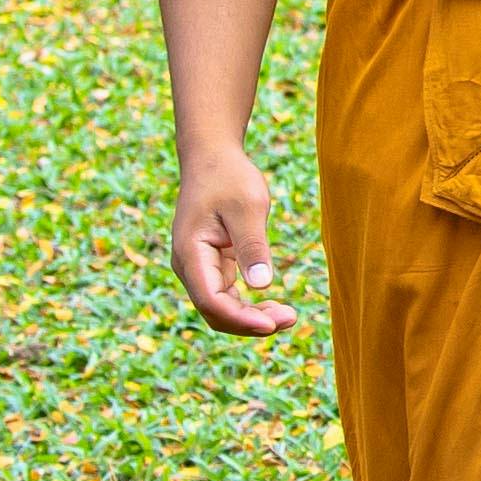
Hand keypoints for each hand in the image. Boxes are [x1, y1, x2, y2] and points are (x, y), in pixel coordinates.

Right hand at [175, 152, 300, 334]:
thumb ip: (252, 246)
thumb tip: (261, 284)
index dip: (240, 318)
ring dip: (251, 317)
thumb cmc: (228, 177)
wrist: (212, 157)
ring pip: (221, 308)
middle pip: (214, 311)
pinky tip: (273, 306)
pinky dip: (249, 305)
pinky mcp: (211, 265)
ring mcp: (199, 268)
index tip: (272, 324)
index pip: (210, 301)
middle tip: (290, 319)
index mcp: (191, 253)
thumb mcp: (246, 207)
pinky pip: (227, 296)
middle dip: (250, 323)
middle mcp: (189, 266)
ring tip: (288, 316)